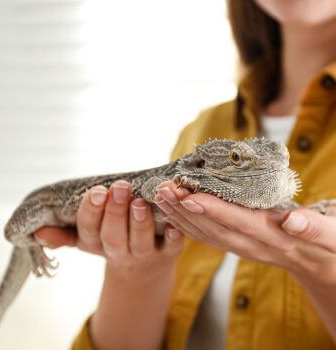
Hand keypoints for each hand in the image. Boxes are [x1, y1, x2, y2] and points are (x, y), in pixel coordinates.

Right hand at [34, 181, 183, 270]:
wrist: (142, 269)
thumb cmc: (113, 240)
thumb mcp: (89, 238)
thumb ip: (66, 234)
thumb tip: (39, 232)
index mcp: (97, 244)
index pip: (88, 230)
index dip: (92, 212)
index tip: (98, 191)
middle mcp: (119, 253)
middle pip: (113, 237)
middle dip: (114, 213)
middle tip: (119, 188)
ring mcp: (145, 255)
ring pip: (140, 243)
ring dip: (139, 223)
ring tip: (140, 202)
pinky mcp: (168, 254)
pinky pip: (173, 248)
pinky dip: (174, 237)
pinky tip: (174, 222)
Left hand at [154, 182, 335, 285]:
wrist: (317, 262)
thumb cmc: (325, 242)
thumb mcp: (329, 235)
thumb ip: (313, 228)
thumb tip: (293, 222)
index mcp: (271, 236)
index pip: (237, 222)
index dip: (212, 210)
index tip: (188, 196)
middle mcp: (250, 244)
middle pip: (212, 228)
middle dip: (185, 210)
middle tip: (162, 190)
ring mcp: (239, 247)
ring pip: (203, 234)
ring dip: (180, 217)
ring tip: (159, 197)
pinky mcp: (234, 245)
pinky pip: (205, 237)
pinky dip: (186, 225)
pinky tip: (171, 213)